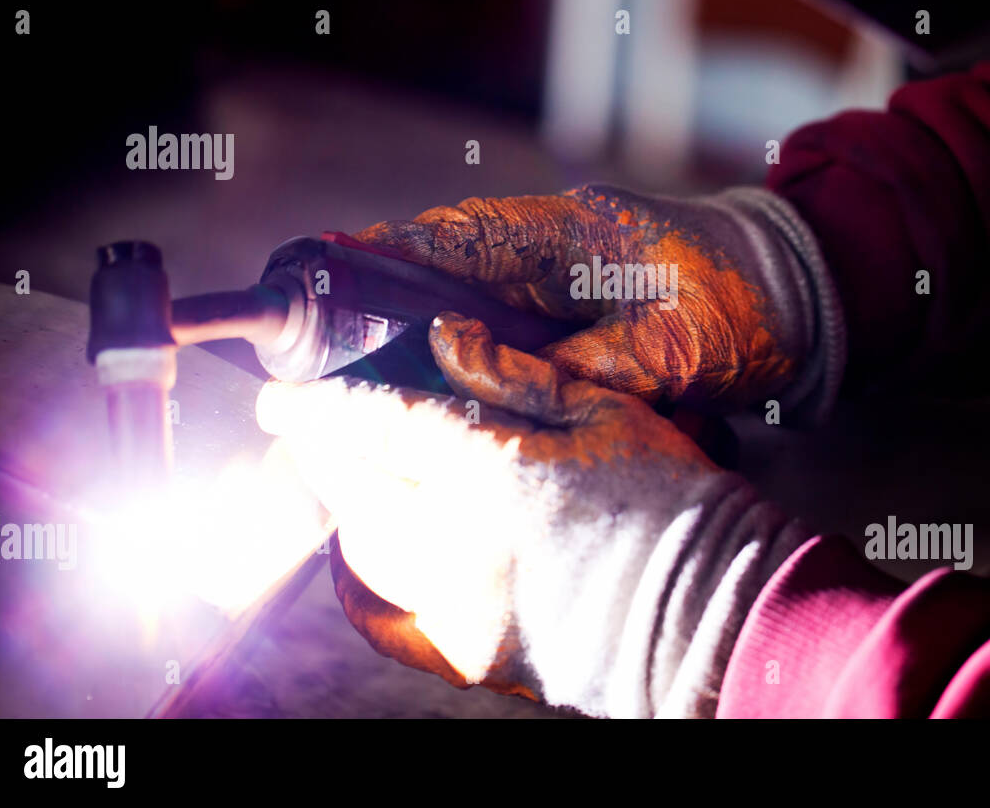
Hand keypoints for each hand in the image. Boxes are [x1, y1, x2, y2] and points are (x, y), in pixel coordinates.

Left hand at [255, 312, 805, 716]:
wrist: (706, 612)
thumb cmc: (670, 504)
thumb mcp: (604, 414)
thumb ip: (516, 377)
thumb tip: (446, 338)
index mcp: (494, 471)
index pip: (376, 426)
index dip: (319, 408)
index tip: (283, 398)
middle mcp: (458, 542)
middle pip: (352, 487)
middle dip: (323, 453)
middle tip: (312, 430)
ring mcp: (456, 605)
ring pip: (361, 548)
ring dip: (346, 507)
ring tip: (354, 477)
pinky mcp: (466, 652)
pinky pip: (385, 615)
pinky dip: (365, 580)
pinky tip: (370, 555)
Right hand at [348, 184, 836, 414]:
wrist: (804, 292)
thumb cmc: (746, 312)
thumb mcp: (668, 354)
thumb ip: (582, 369)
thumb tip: (493, 380)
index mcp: (577, 233)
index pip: (466, 236)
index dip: (393, 254)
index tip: (333, 269)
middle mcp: (561, 233)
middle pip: (452, 253)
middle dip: (389, 286)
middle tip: (327, 332)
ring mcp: (567, 254)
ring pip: (472, 276)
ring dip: (422, 308)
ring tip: (363, 354)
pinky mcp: (576, 282)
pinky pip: (503, 298)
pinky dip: (467, 325)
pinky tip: (438, 361)